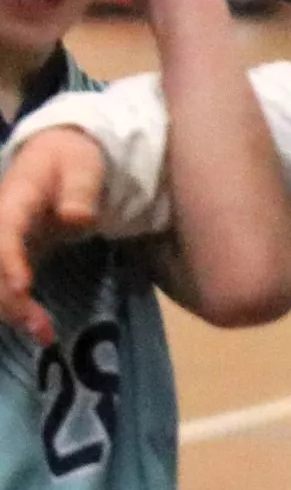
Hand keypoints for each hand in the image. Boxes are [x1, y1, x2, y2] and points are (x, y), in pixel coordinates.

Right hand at [0, 127, 107, 345]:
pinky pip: (2, 284)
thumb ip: (81, 190)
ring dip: (10, 310)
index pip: (3, 232)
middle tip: (40, 329)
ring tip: (43, 335)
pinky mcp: (8, 256)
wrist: (54, 153)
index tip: (20, 288)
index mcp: (13, 200)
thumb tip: (77, 218)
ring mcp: (1, 242)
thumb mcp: (82, 165)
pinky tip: (35, 328)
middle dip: (8, 299)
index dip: (8, 261)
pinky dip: (13, 307)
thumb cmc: (71, 159)